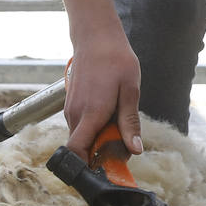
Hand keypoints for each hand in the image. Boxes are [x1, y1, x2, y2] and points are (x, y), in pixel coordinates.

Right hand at [64, 26, 141, 161]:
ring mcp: (70, 109)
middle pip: (82, 149)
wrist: (96, 37)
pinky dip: (93, 128)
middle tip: (123, 144)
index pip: (76, 152)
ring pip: (81, 137)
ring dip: (98, 139)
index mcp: (90, 114)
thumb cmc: (116, 61)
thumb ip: (129, 122)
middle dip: (100, 152)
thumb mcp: (130, 91)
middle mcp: (75, 115)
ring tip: (118, 124)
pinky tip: (109, 113)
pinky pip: (80, 126)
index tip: (106, 168)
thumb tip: (134, 150)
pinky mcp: (71, 104)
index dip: (87, 167)